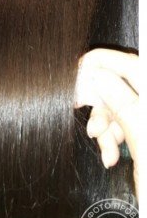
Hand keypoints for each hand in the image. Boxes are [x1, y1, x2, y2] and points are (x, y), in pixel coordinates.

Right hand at [75, 48, 138, 200]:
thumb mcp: (144, 142)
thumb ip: (124, 104)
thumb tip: (97, 74)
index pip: (133, 65)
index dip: (104, 62)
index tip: (78, 69)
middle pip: (121, 86)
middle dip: (100, 102)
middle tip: (80, 109)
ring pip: (117, 108)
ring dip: (104, 126)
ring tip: (104, 148)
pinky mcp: (143, 139)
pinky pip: (121, 127)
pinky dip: (109, 139)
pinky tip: (109, 155)